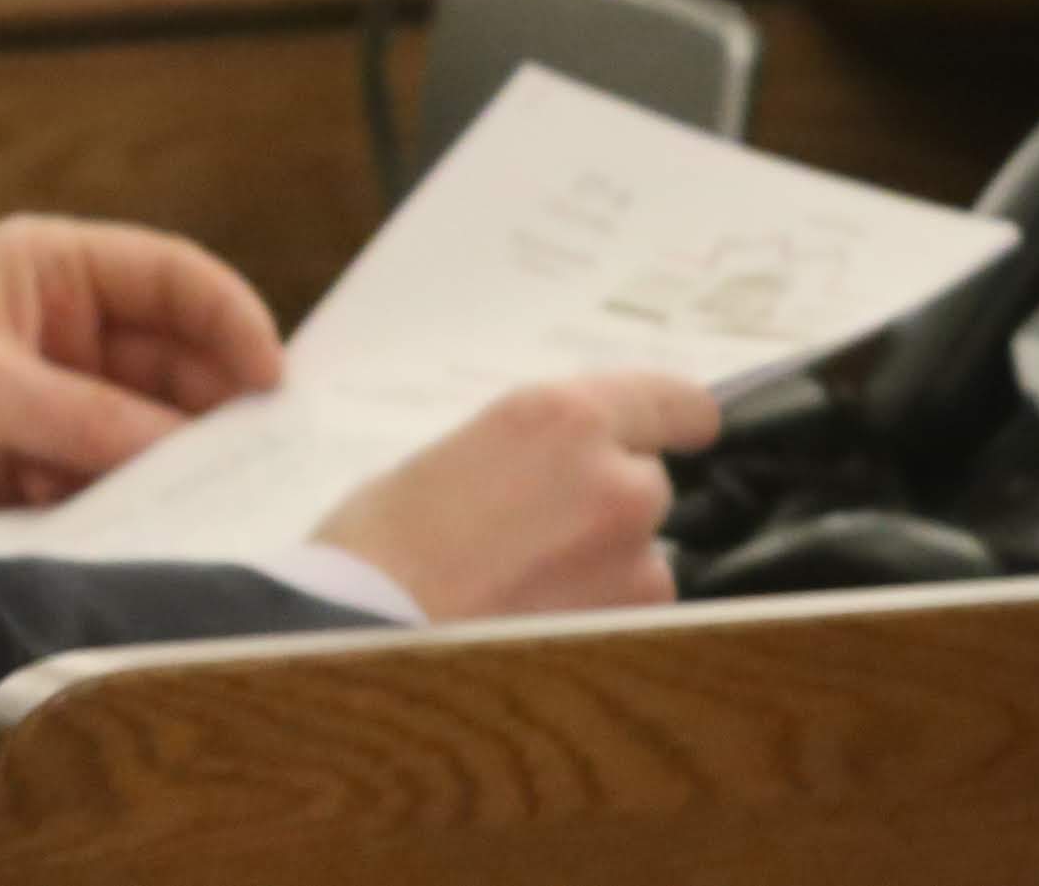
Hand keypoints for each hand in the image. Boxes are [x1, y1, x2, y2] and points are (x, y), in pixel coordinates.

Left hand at [0, 215, 284, 518]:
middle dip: (216, 404)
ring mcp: (55, 402)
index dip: (230, 318)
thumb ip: (83, 416)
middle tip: (263, 459)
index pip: (171, 277)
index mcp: (50, 270)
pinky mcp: (39, 468)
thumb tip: (185, 443)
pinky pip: (112, 480)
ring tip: (219, 501)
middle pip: (177, 360)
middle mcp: (64, 330)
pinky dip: (136, 502)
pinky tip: (157, 527)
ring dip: (179, 462)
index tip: (272, 377)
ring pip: (152, 428)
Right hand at [310, 372, 715, 621]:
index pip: (674, 402)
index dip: (675, 419)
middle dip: (608, 503)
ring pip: (641, 558)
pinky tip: (533, 626)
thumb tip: (557, 471)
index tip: (680, 431)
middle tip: (539, 532)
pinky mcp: (629, 634)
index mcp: (562, 418)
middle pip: (648, 484)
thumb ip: (529, 453)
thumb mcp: (455, 454)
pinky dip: (596, 619)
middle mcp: (615, 481)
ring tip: (523, 591)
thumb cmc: (379, 544)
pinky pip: (631, 616)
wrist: (358, 637)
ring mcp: (631, 565)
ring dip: (604, 568)